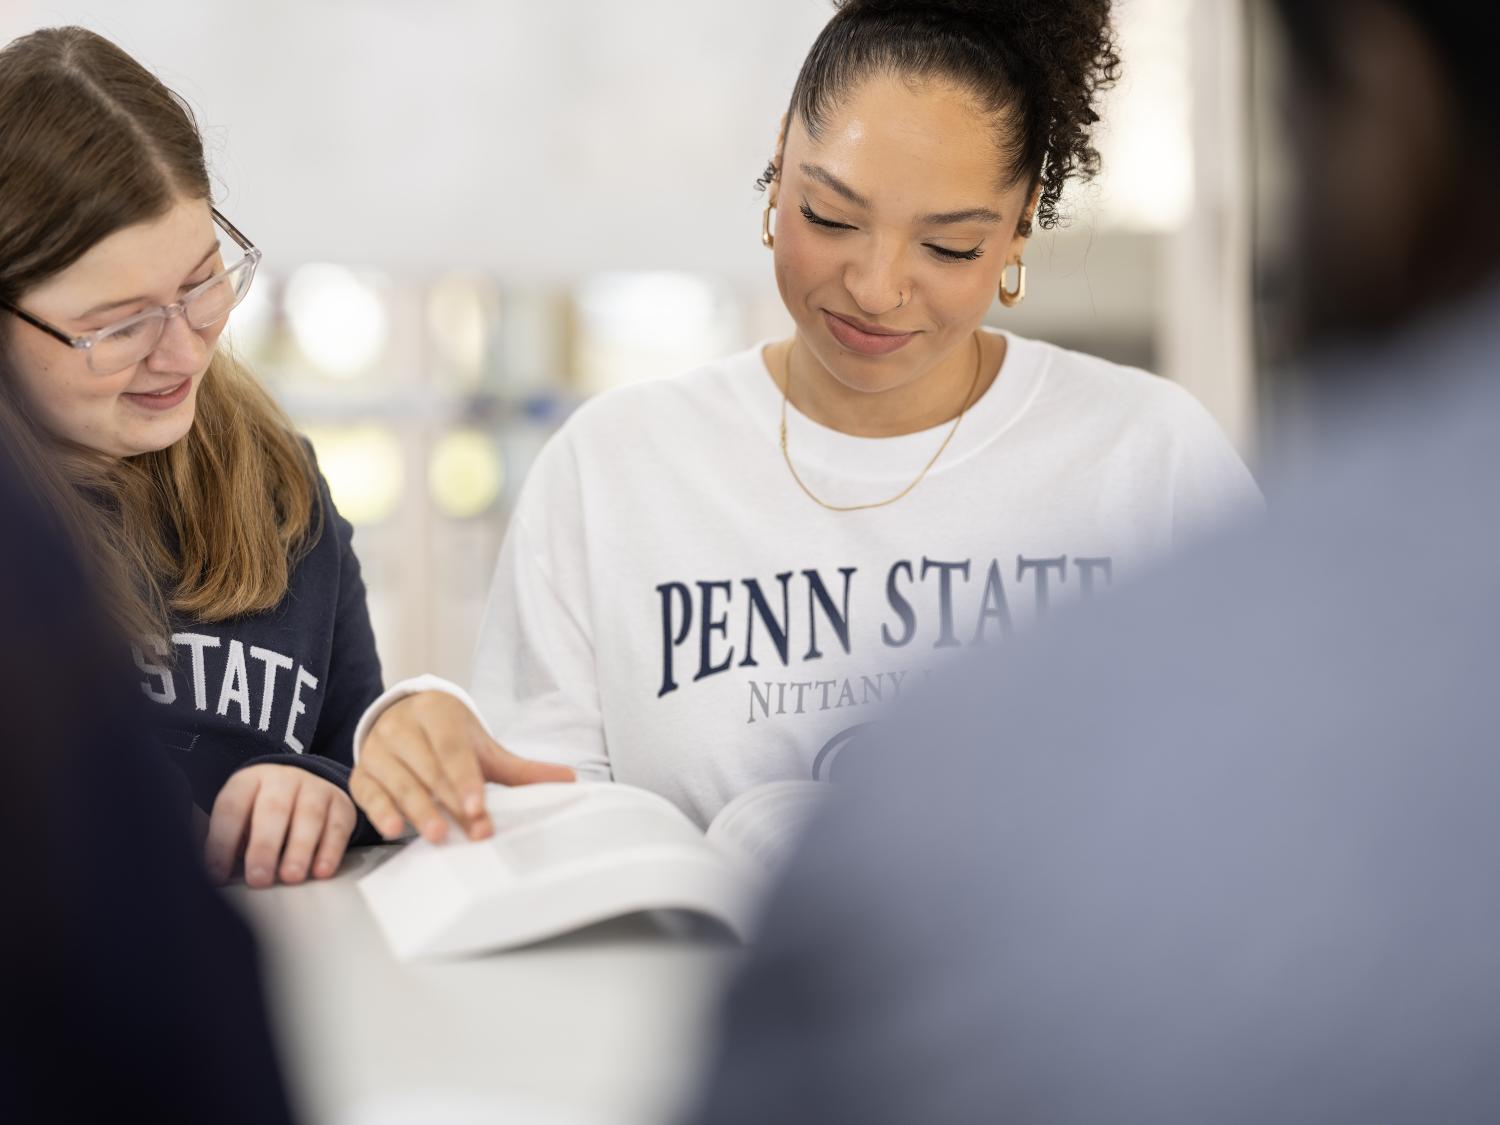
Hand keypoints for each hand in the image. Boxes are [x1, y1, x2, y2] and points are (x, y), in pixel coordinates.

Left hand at [204, 764, 356, 887]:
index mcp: (249, 781)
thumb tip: (211, 876)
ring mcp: (315, 788)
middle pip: (273, 809)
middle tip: (258, 878)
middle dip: (265, 846)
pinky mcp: (341, 803)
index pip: (232, 808)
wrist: (306, 787)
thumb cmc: (262, 814)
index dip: (222, 841)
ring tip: (290, 877)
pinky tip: (320, 871)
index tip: (217, 874)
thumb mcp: (241, 818)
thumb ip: (227, 842)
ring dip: (299, 849)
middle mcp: (283, 779)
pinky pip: (338, 826)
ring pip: (309, 816)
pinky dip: (330, 850)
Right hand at [350, 691, 574, 842]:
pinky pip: (370, 793)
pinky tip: (396, 830)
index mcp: (436, 712)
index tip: (480, 809)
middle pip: (429, 769)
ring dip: (420, 811)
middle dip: (452, 803)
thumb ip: (519, 768)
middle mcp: (401, 727)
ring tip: (438, 836)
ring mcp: (378, 749)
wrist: (402, 718)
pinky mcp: (362, 773)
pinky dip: (381, 811)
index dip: (466, 780)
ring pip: (400, 782)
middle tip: (471, 831)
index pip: (452, 749)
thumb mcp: (481, 746)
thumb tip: (568, 779)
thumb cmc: (447, 736)